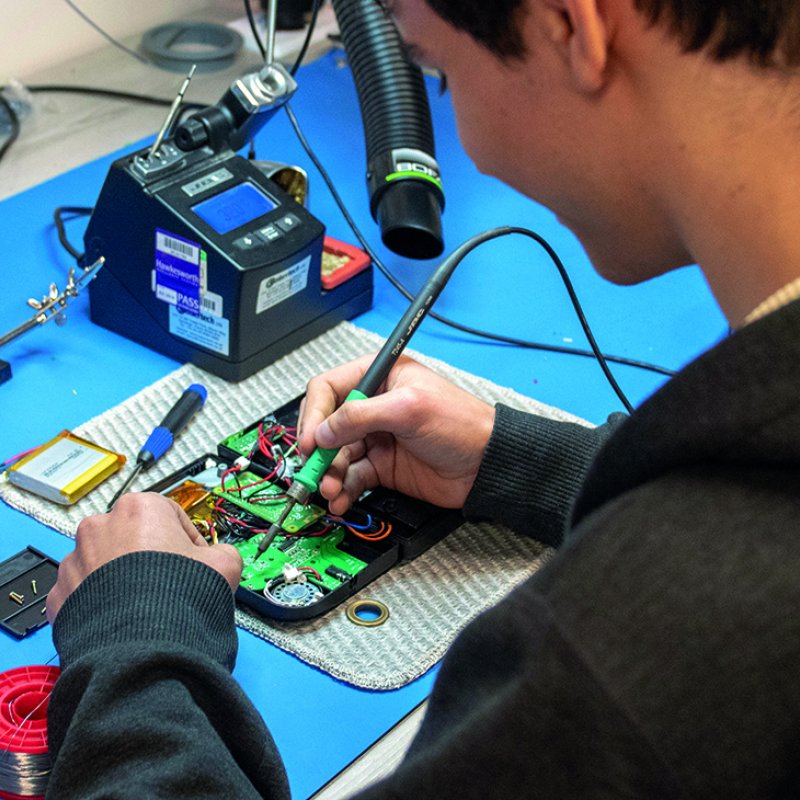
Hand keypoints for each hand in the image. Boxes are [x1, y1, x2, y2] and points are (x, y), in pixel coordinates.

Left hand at [46, 492, 242, 622]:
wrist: (144, 648)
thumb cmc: (179, 600)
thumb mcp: (225, 563)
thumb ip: (220, 551)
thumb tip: (218, 557)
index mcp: (139, 508)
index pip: (169, 515)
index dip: (186, 540)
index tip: (193, 560)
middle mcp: (100, 526)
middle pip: (131, 535)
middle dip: (148, 556)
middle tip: (168, 583)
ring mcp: (75, 560)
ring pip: (103, 562)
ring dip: (120, 578)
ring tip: (143, 605)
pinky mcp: (60, 594)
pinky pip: (84, 592)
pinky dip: (100, 602)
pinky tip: (122, 618)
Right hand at [299, 354, 494, 514]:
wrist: (486, 465)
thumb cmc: (462, 424)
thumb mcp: (408, 408)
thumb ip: (360, 415)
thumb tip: (323, 431)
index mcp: (379, 377)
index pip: (329, 389)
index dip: (315, 414)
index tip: (311, 440)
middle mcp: (373, 406)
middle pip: (327, 426)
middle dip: (318, 450)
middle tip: (313, 470)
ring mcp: (376, 438)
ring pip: (336, 455)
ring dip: (329, 474)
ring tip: (331, 490)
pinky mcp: (382, 466)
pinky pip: (351, 477)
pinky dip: (342, 489)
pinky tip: (341, 498)